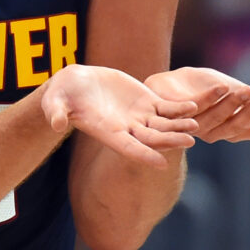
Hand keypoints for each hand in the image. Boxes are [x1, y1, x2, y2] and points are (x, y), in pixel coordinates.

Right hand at [43, 65, 197, 167]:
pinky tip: (194, 106)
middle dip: (170, 140)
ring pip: (164, 124)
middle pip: (152, 138)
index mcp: (108, 132)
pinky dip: (179, 107)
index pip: (128, 148)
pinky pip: (167, 107)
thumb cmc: (62, 95)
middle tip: (189, 142)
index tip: (161, 164)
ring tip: (196, 125)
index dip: (144, 155)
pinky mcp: (145, 101)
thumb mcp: (55, 102)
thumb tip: (54, 124)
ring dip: (179, 126)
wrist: (75, 84)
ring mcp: (138, 116)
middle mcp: (127, 128)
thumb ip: (56, 113)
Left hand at [144, 67, 249, 143]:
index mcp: (230, 129)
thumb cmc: (208, 92)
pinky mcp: (174, 112)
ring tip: (247, 89)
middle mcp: (212, 131)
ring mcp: (192, 125)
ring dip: (231, 104)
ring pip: (215, 117)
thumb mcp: (241, 94)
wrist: (171, 84)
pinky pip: (193, 107)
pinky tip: (221, 87)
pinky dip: (207, 98)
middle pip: (234, 126)